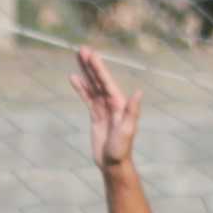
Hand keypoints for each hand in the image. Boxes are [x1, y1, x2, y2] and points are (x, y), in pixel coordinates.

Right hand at [75, 46, 141, 169]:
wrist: (113, 163)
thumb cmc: (122, 149)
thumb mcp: (127, 130)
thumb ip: (132, 111)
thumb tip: (139, 92)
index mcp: (120, 103)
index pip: (107, 81)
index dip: (99, 68)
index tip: (91, 55)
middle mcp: (112, 102)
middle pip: (99, 79)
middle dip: (91, 64)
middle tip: (81, 49)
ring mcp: (104, 107)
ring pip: (93, 85)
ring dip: (85, 72)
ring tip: (77, 57)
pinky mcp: (96, 114)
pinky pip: (87, 97)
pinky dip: (81, 87)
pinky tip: (74, 77)